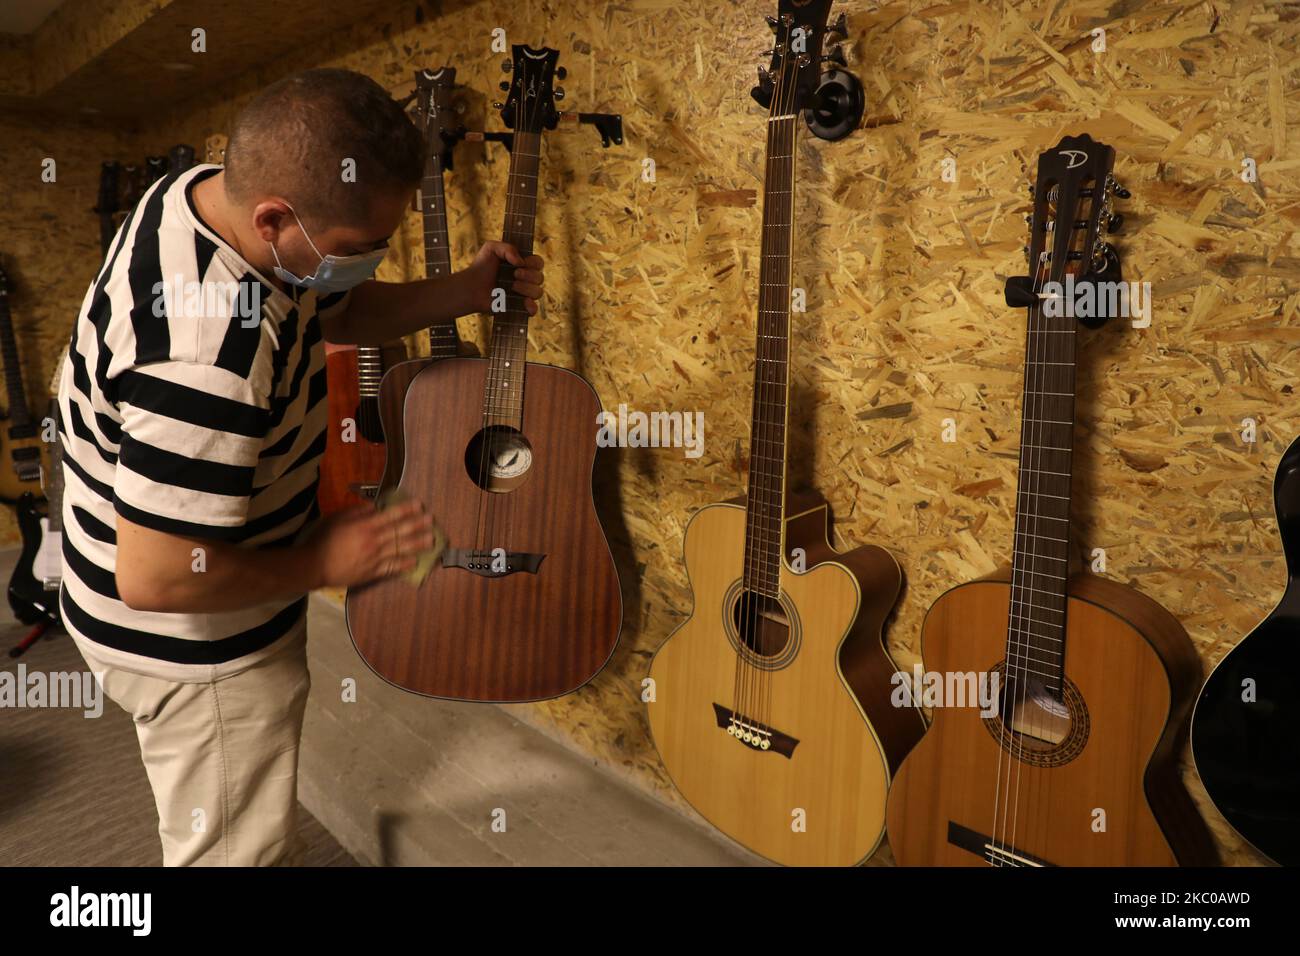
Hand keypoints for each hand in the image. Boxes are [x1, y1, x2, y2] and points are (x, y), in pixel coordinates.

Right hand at [305, 500, 436, 587]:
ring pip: (401, 549)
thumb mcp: (338, 518)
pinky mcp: (372, 572)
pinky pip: (392, 568)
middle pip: (400, 532)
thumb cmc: (323, 539)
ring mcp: (375, 558)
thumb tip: (375, 507)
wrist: (315, 565)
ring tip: (431, 540)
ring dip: (418, 544)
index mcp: (365, 526)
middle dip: (418, 525)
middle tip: (432, 520)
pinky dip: (404, 564)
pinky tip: (415, 561)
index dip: (407, 509)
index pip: (391, 515)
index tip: (419, 505)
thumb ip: (357, 512)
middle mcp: (374, 541)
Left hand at [462, 240, 544, 315]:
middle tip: (514, 275)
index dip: (533, 263)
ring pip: (538, 292)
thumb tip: (521, 262)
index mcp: (522, 265)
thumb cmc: (481, 266)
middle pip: (540, 277)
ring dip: (526, 288)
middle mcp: (525, 280)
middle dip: (528, 275)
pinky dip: (531, 306)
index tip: (520, 264)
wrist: (471, 286)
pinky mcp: (518, 307)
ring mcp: (523, 294)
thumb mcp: (491, 248)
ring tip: (512, 287)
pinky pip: (533, 309)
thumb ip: (508, 248)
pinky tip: (524, 302)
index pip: (538, 263)